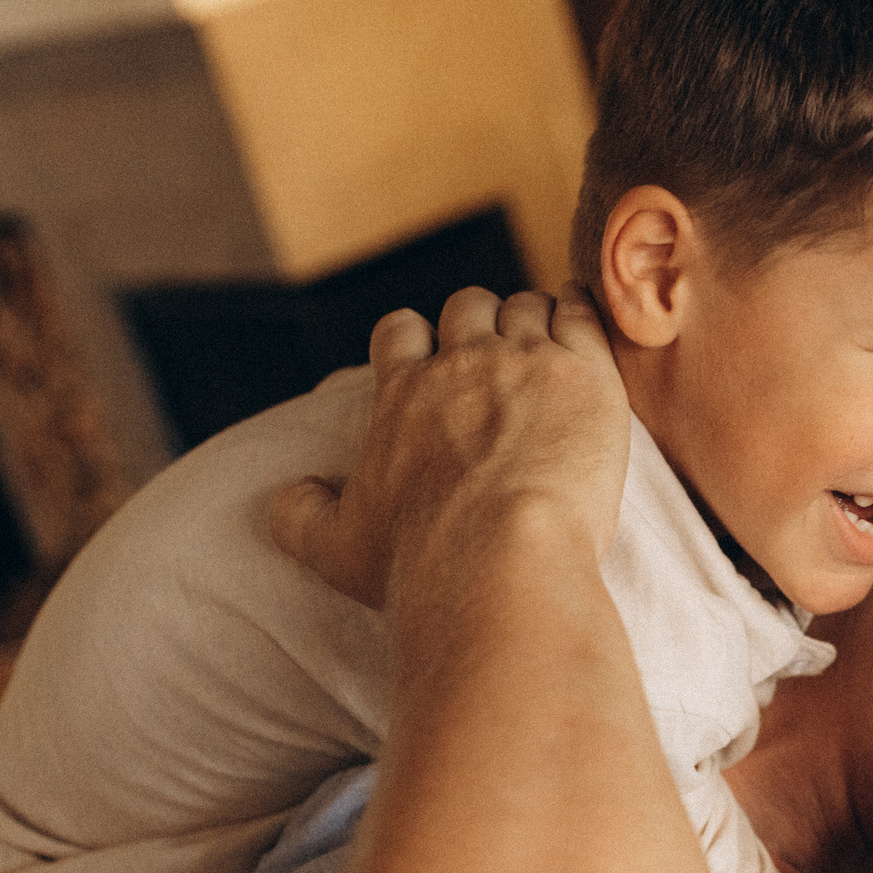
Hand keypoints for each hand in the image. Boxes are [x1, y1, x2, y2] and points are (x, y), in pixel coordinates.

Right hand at [267, 289, 630, 608]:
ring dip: (533, 320)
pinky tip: (582, 321)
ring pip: (526, 307)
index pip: (401, 332)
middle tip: (498, 361)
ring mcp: (525, 362)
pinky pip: (580, 315)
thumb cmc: (418, 564)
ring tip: (546, 350)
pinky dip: (579, 311)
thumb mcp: (336, 549)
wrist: (499, 563)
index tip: (431, 359)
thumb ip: (301, 516)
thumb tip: (289, 495)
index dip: (417, 340)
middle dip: (479, 325)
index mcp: (402, 393)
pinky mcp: (583, 374)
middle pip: (468, 308)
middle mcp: (461, 364)